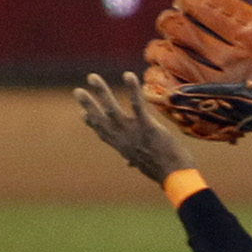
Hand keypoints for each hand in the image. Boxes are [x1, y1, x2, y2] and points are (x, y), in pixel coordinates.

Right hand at [73, 71, 196, 184]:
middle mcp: (122, 138)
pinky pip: (136, 104)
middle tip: (78, 91)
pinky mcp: (147, 125)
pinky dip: (132, 89)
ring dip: (101, 91)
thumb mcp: (144, 165)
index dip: (92, 123)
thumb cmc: (163, 171)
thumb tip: (129, 164)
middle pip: (100, 118)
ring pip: (111, 108)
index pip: (103, 133)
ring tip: (92, 77)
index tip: (82, 113)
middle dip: (88, 104)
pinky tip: (128, 75)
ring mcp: (133, 131)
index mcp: (122, 147)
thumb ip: (135, 160)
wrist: (173, 176)